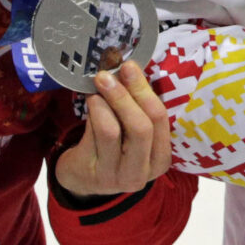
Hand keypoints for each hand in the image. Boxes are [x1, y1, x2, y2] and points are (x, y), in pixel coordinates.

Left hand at [53, 60, 173, 197]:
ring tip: (95, 88)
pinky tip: (90, 103)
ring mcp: (116, 177)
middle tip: (106, 75)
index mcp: (160, 158)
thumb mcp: (130, 132)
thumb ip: (134, 105)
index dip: (144, 90)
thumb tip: (125, 68)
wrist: (83, 177)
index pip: (159, 119)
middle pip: (140, 128)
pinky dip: (90, 115)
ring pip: (112, 131)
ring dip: (103, 104)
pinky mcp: (92, 176)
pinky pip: (91, 138)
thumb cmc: (113, 147)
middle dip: (123, 96)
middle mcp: (142, 172)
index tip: (129, 67)